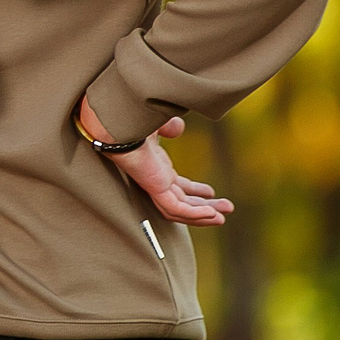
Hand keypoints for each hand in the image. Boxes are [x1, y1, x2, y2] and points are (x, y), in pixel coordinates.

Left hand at [98, 113, 233, 227]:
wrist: (114, 122)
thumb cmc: (128, 121)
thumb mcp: (156, 123)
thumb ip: (168, 125)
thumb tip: (178, 126)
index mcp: (156, 167)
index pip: (177, 187)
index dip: (195, 192)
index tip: (211, 194)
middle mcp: (155, 179)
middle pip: (183, 201)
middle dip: (205, 208)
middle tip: (226, 211)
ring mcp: (153, 184)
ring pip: (180, 210)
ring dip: (202, 216)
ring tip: (222, 218)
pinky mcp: (152, 187)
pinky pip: (175, 208)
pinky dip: (193, 214)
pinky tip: (210, 215)